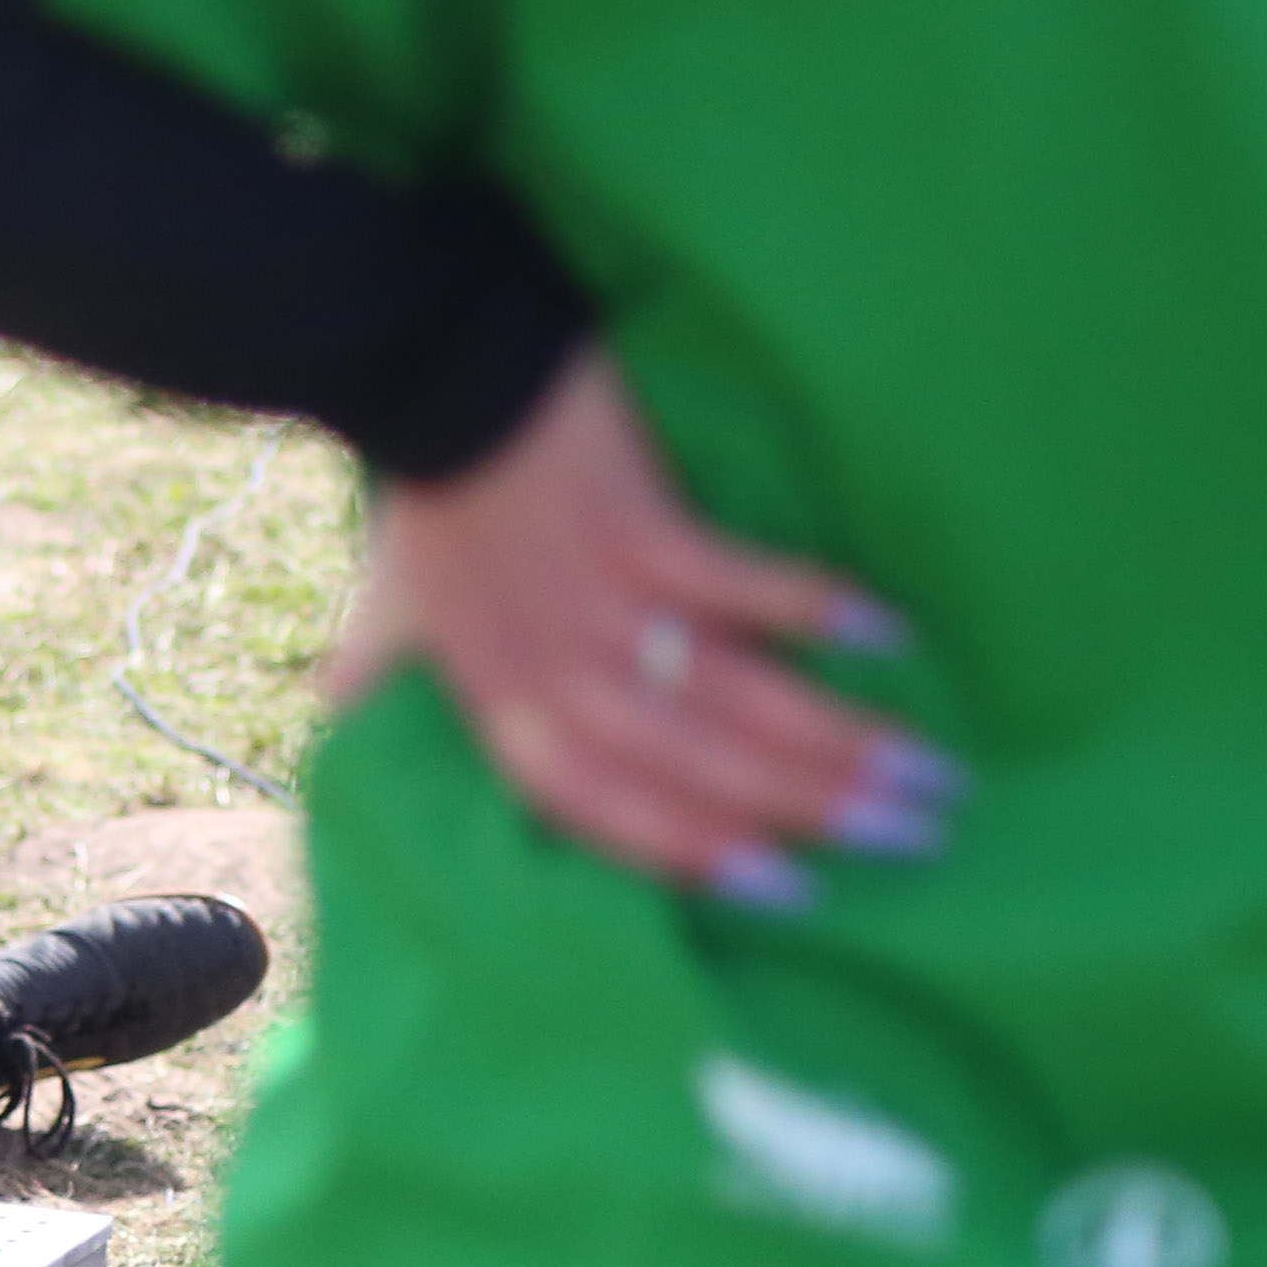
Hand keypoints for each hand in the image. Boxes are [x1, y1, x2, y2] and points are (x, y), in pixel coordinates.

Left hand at [323, 352, 949, 906]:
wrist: (427, 371)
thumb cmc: (428, 494)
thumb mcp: (393, 606)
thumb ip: (381, 671)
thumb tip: (341, 711)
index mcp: (500, 706)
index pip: (603, 815)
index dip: (697, 858)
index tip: (794, 895)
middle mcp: (551, 674)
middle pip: (693, 770)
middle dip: (812, 811)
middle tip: (916, 836)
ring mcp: (595, 603)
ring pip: (731, 696)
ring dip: (838, 738)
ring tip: (926, 770)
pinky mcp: (634, 524)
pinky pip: (738, 585)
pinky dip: (813, 610)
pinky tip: (891, 636)